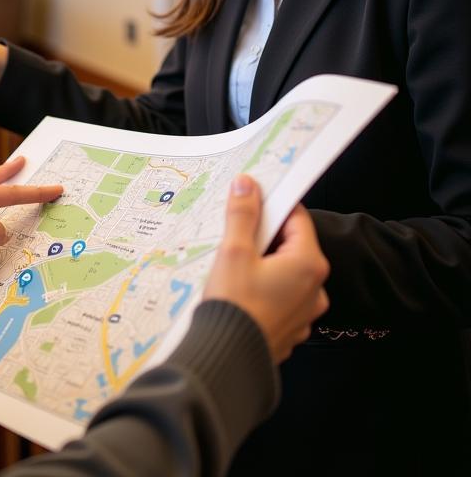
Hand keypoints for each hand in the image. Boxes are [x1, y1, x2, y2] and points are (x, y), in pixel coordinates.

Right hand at [203, 174, 329, 362]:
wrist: (230, 359)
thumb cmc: (235, 304)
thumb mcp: (235, 251)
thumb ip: (243, 214)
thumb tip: (247, 185)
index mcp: (308, 263)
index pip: (297, 217)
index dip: (272, 205)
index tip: (251, 200)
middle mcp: (316, 288)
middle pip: (291, 244)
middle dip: (264, 236)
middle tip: (236, 237)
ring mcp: (306, 311)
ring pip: (286, 271)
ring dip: (264, 263)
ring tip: (234, 267)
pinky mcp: (292, 327)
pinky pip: (281, 295)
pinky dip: (264, 287)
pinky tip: (241, 291)